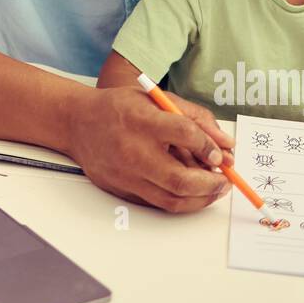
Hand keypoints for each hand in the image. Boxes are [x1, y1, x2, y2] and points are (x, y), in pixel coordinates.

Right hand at [63, 85, 234, 213]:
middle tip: (225, 181)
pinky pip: (157, 203)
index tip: (220, 154)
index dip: (209, 146)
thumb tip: (226, 144)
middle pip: (180, 178)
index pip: (185, 133)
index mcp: (141, 119)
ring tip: (214, 190)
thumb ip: (193, 117)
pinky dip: (180, 201)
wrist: (77, 122)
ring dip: (200, 199)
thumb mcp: (156, 99)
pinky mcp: (121, 189)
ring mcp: (125, 174)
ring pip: (172, 198)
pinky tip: (191, 193)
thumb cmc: (119, 108)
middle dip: (211, 184)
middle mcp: (132, 150)